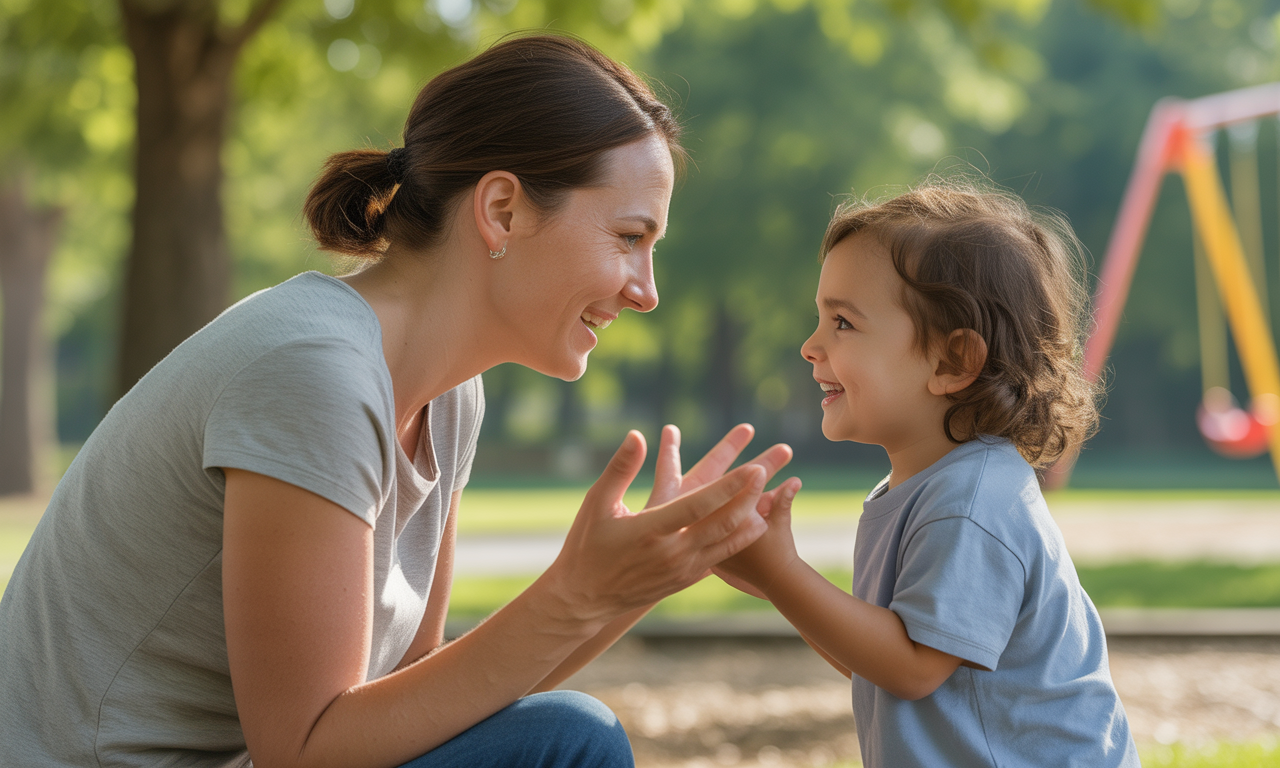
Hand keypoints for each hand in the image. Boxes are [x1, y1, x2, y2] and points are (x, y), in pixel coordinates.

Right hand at [541, 429, 784, 624]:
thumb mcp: (596, 503)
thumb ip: (620, 469)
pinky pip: (720, 558)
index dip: (729, 486)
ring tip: (771, 498)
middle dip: (748, 497)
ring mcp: (681, 569)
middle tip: (767, 473)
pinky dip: (738, 541)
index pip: (699, 505)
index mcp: (650, 530)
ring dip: (751, 520)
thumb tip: (638, 435)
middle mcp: (671, 552)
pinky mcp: (685, 580)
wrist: (584, 599)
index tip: (752, 469)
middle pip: (722, 523)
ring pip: (727, 544)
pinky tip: (752, 526)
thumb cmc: (587, 545)